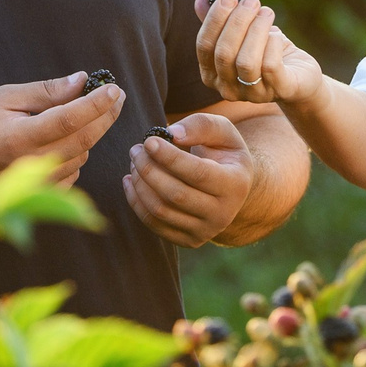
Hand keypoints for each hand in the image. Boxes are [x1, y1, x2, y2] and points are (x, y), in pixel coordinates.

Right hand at [0, 72, 124, 185]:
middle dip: (105, 116)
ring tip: (87, 113)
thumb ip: (45, 92)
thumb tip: (81, 82)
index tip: (114, 89)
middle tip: (117, 97)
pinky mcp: (37, 194)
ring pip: (80, 156)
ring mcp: (35, 184)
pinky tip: (66, 140)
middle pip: (84, 140)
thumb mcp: (4, 97)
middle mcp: (31, 164)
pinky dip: (76, 154)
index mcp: (21, 138)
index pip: (71, 119)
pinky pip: (72, 173)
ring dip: (90, 134)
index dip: (97, 103)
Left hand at [123, 112, 258, 246]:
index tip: (148, 141)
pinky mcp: (187, 240)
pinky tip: (130, 180)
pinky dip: (136, 201)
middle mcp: (223, 214)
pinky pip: (153, 224)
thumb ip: (201, 125)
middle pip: (175, 195)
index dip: (169, 157)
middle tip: (136, 149)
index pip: (197, 173)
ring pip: (161, 211)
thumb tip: (172, 134)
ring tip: (134, 162)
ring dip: (140, 183)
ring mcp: (205, 231)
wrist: (230, 187)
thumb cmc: (223, 152)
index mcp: (235, 185)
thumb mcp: (222, 131)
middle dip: (148, 169)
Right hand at [193, 0, 325, 109]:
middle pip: (224, 54)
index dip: (214, 19)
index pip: (204, 46)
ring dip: (256, 30)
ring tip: (266, 13)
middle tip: (252, 1)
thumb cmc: (266, 52)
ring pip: (246, 62)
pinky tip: (276, 34)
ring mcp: (254, 94)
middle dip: (238, 22)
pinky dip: (273, 43)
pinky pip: (270, 66)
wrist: (300, 76)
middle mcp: (228, 89)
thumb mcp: (242, 36)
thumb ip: (220, 21)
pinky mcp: (280, 90)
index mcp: (212, 74)